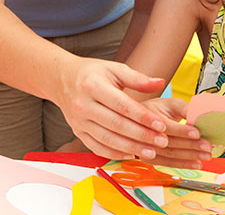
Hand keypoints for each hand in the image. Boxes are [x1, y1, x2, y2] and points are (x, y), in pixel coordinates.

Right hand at [56, 58, 171, 160]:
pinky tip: (132, 155)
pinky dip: (115, 153)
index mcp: (92, 85)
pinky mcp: (78, 132)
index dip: (143, 116)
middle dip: (142, 135)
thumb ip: (137, 78)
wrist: (62, 80)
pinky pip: (97, 147)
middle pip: (116, 124)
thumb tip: (161, 82)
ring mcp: (79, 121)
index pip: (122, 104)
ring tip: (152, 152)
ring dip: (131, 148)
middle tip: (162, 141)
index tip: (162, 125)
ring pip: (108, 139)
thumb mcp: (113, 69)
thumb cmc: (92, 74)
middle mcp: (83, 104)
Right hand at [140, 97, 211, 167]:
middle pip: (169, 142)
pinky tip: (195, 163)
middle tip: (207, 146)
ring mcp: (144, 146)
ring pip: (169, 154)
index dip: (182, 130)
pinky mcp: (148, 158)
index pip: (167, 126)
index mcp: (148, 114)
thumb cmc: (159, 110)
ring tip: (205, 155)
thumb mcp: (171, 104)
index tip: (197, 133)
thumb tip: (201, 115)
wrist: (142, 120)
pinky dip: (183, 164)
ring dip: (189, 156)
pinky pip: (167, 163)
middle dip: (190, 145)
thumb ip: (185, 109)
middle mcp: (144, 131)